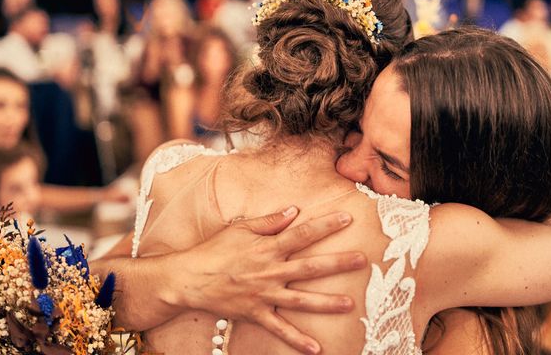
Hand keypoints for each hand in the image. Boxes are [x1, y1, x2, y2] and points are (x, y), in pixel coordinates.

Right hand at [174, 207, 365, 353]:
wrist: (188, 278)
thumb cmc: (215, 249)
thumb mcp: (240, 228)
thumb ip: (269, 221)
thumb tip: (294, 210)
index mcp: (267, 247)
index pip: (302, 234)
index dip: (325, 226)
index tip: (347, 218)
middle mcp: (269, 271)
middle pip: (309, 267)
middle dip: (337, 263)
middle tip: (362, 260)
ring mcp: (263, 295)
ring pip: (300, 300)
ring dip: (326, 303)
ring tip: (351, 305)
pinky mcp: (255, 313)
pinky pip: (279, 329)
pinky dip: (297, 340)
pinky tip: (316, 349)